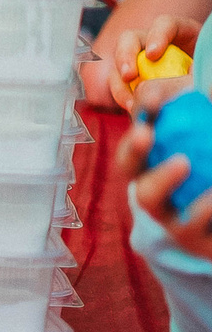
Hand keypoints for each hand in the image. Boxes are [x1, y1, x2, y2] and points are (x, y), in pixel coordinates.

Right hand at [110, 16, 201, 110]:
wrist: (204, 94)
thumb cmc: (208, 78)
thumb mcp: (205, 72)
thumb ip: (190, 76)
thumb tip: (169, 86)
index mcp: (182, 34)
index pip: (165, 24)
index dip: (156, 36)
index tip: (153, 55)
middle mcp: (158, 45)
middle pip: (131, 39)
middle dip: (125, 56)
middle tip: (128, 76)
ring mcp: (144, 62)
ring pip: (120, 64)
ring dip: (119, 83)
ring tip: (130, 102)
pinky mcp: (137, 82)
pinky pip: (120, 85)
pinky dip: (122, 96)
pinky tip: (131, 106)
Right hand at [118, 88, 211, 258]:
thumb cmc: (207, 162)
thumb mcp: (199, 125)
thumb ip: (185, 105)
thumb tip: (179, 94)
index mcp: (151, 157)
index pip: (136, 129)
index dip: (141, 114)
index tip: (155, 101)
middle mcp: (151, 183)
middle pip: (127, 165)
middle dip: (132, 148)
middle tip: (146, 133)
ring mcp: (167, 212)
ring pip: (148, 198)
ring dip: (161, 178)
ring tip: (183, 163)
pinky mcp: (190, 237)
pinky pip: (191, 225)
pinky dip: (202, 208)